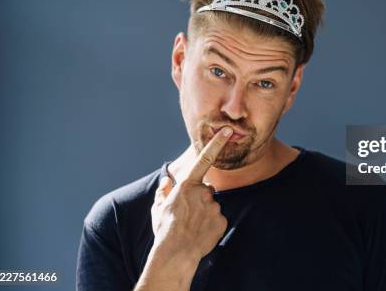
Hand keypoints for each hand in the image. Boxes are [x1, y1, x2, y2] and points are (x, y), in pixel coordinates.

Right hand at [150, 127, 232, 262]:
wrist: (175, 254)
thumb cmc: (164, 230)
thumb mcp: (158, 208)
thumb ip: (163, 192)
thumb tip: (165, 183)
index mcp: (186, 185)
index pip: (204, 159)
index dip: (216, 143)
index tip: (227, 131)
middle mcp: (203, 192)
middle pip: (205, 190)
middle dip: (199, 199)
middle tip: (187, 215)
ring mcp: (214, 206)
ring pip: (211, 206)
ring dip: (204, 213)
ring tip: (191, 227)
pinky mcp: (222, 220)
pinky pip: (217, 220)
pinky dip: (211, 225)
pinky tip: (201, 234)